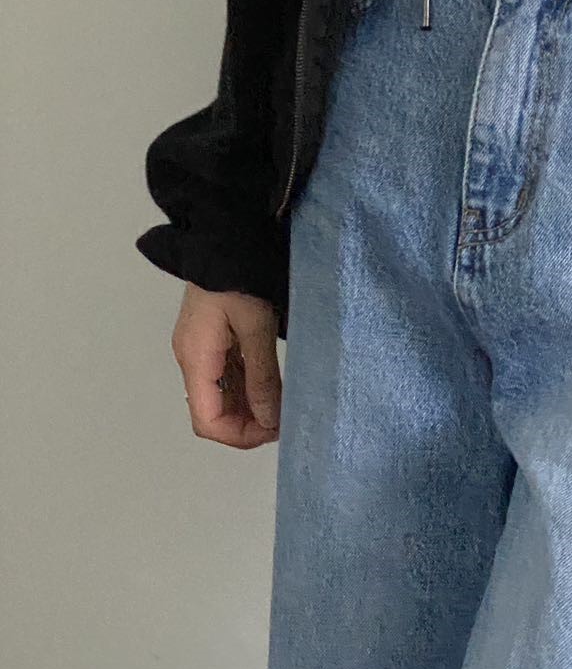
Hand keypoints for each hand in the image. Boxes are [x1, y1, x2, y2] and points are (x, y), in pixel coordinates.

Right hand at [171, 283, 281, 448]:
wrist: (226, 233)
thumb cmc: (239, 275)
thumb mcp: (256, 326)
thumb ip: (262, 376)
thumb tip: (270, 421)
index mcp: (195, 358)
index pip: (207, 421)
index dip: (239, 435)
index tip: (274, 431)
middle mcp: (191, 357)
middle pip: (210, 411)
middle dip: (246, 423)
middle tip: (283, 419)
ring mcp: (199, 346)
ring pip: (218, 394)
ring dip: (247, 406)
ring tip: (281, 404)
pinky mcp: (210, 336)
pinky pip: (223, 374)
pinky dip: (245, 386)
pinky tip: (270, 383)